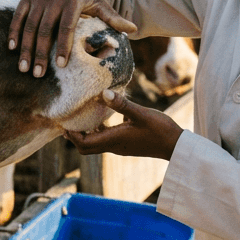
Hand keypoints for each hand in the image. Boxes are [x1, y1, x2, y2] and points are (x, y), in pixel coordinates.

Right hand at [9, 0, 136, 76]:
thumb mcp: (100, 3)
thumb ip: (113, 18)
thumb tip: (134, 30)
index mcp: (73, 2)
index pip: (67, 28)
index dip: (64, 47)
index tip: (61, 66)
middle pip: (46, 30)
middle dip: (41, 54)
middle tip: (38, 75)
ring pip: (30, 26)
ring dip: (26, 48)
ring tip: (24, 68)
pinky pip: (18, 16)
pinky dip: (14, 32)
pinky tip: (12, 48)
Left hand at [64, 89, 182, 160]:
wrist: (175, 146)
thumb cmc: (160, 130)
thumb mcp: (141, 113)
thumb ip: (121, 104)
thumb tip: (102, 93)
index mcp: (113, 140)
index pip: (83, 143)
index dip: (71, 134)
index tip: (64, 121)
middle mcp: (114, 146)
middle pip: (86, 147)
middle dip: (74, 135)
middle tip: (69, 119)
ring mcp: (120, 147)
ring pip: (95, 144)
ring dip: (86, 132)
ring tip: (82, 115)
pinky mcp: (126, 145)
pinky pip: (106, 140)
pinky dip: (99, 130)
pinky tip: (104, 117)